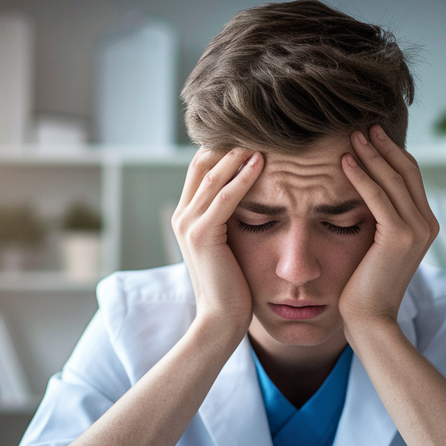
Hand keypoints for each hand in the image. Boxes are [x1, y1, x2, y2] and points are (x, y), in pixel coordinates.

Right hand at [171, 147, 263, 341]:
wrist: (220, 320)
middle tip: (258, 125)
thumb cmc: (233, 287)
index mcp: (188, 216)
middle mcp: (183, 215)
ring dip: (238, 153)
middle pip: (202, 162)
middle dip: (228, 142)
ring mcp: (189, 224)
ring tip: (262, 135)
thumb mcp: (231, 246)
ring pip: (213, 175)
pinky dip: (243, 176)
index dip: (224, 147)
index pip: (202, 168)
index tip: (253, 132)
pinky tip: (261, 162)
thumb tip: (255, 201)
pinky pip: (225, 196)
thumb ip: (234, 222)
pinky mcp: (203, 234)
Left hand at [338, 126, 438, 334]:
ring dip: (370, 154)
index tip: (369, 135)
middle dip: (383, 146)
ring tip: (350, 136)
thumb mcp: (376, 248)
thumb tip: (362, 196)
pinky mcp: (399, 236)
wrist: (370, 320)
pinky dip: (361, 176)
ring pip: (392, 179)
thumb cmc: (365, 288)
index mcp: (424, 225)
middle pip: (406, 170)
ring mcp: (416, 229)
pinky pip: (377, 196)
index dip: (391, 153)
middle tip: (361, 125)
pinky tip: (343, 161)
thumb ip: (378, 222)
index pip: (410, 177)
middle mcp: (426, 224)